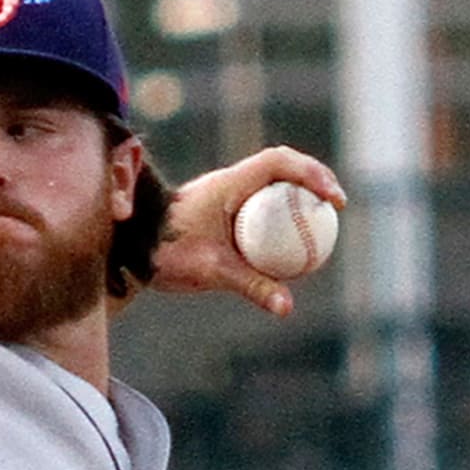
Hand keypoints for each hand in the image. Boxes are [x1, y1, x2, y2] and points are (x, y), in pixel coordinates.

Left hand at [151, 146, 346, 316]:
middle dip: (314, 180)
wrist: (133, 249)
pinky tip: (294, 242)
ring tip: (324, 220)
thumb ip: (251, 285)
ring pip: (273, 185)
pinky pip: (262, 204)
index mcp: (229, 183)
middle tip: (336, 206)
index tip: (332, 197)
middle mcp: (230, 182)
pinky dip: (282, 214)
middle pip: (283, 168)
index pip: (278, 162)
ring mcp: (227, 194)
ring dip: (299, 194)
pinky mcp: (224, 209)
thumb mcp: (211, 271)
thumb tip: (287, 307)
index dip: (312, 173)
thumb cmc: (167, 254)